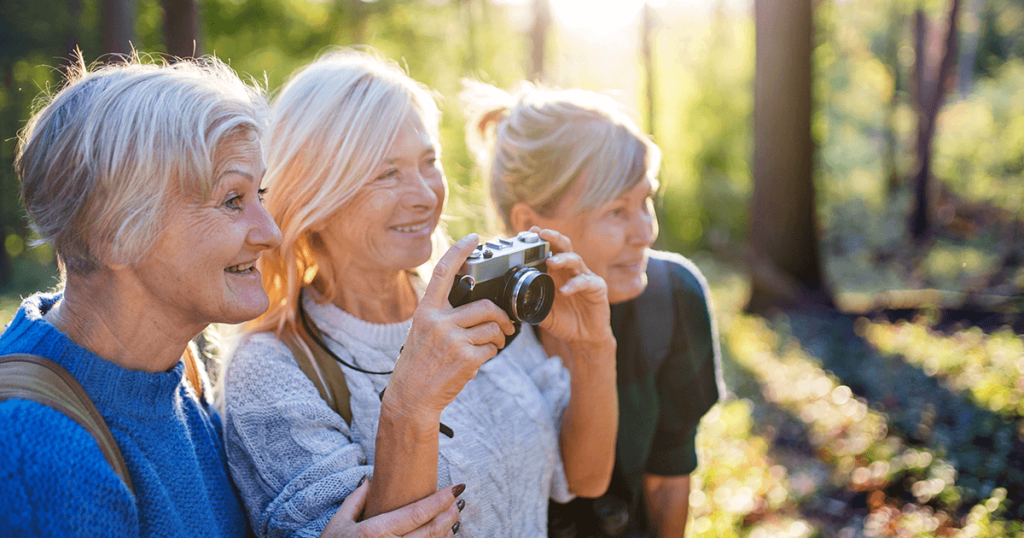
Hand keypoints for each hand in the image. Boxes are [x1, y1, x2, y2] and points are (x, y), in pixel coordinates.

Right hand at [321, 478, 463, 537]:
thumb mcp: (338, 525)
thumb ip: (355, 501)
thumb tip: (369, 481)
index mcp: (375, 532)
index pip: (416, 513)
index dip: (440, 501)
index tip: (457, 488)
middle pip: (431, 531)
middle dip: (449, 514)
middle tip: (458, 502)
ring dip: (447, 532)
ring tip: (454, 518)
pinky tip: (444, 537)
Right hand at [385, 234, 515, 416]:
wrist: (411, 397)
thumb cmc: (419, 364)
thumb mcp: (422, 332)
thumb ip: (442, 315)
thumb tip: (475, 306)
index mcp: (426, 311)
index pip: (442, 272)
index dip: (459, 251)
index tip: (474, 237)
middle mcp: (438, 321)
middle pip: (484, 306)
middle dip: (501, 316)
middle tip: (507, 325)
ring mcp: (452, 339)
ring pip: (492, 328)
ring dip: (498, 338)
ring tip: (490, 346)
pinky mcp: (465, 358)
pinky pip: (491, 349)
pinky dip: (491, 354)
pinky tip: (478, 360)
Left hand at [532, 227, 612, 346]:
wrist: (584, 336)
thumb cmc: (565, 321)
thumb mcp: (543, 312)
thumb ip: (531, 304)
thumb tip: (512, 301)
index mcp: (556, 272)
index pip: (549, 250)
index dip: (540, 240)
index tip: (529, 232)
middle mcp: (570, 270)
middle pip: (563, 246)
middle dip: (553, 237)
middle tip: (541, 234)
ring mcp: (584, 277)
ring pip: (574, 259)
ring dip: (562, 259)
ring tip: (551, 262)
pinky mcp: (597, 287)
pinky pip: (586, 281)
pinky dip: (574, 284)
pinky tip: (564, 290)